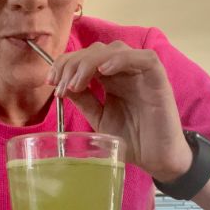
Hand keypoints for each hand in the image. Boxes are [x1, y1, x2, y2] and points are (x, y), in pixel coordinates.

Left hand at [47, 40, 191, 181]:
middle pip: (96, 50)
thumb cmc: (132, 139)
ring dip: (90, 62)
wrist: (156, 160)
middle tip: (60, 84)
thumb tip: (62, 84)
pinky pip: (143, 58)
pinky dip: (121, 59)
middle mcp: (125, 71)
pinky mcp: (158, 78)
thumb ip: (84, 100)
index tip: (50, 80)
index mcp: (111, 78)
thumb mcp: (99, 118)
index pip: (85, 57)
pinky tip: (104, 71)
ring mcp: (142, 73)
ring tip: (77, 83)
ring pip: (115, 49)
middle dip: (73, 63)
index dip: (65, 63)